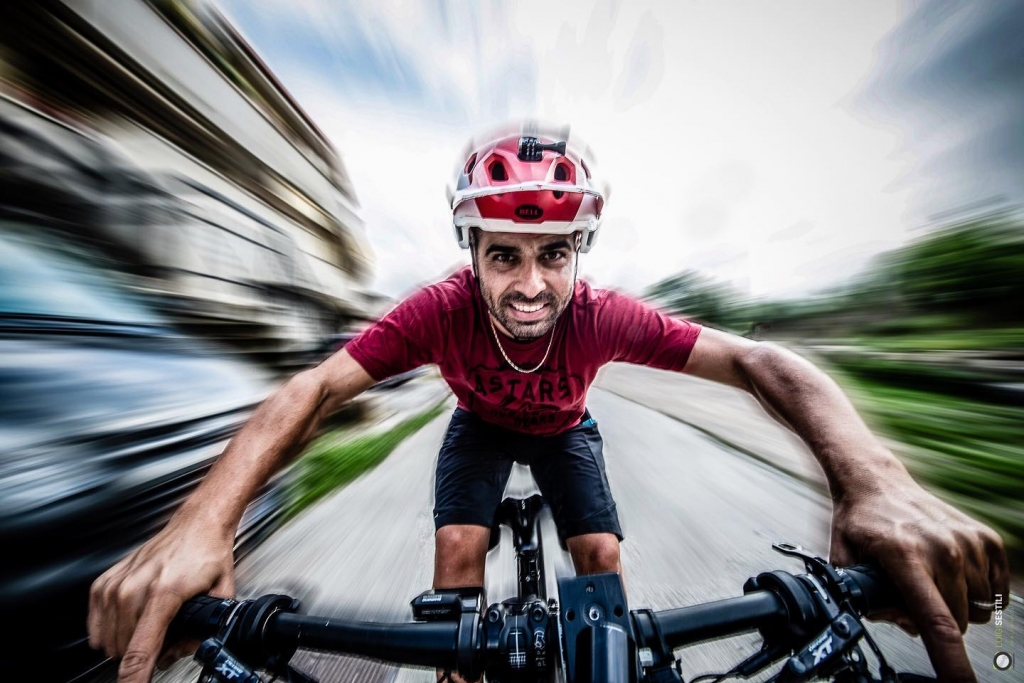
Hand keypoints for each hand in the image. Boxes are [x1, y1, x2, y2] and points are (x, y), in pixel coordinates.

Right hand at [87, 515, 235, 681]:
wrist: (197, 523)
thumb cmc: (207, 552)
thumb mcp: (222, 593)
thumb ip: (206, 629)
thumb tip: (185, 652)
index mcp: (164, 593)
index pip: (139, 650)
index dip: (135, 678)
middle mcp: (134, 588)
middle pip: (124, 650)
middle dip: (144, 655)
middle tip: (167, 640)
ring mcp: (117, 584)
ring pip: (108, 640)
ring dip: (127, 643)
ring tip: (153, 627)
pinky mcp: (106, 581)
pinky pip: (96, 623)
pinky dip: (111, 630)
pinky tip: (131, 622)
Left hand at [829, 469, 1009, 682]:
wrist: (876, 482)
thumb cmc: (860, 524)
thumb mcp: (844, 563)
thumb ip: (867, 602)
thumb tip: (899, 624)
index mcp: (905, 558)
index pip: (937, 622)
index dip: (951, 662)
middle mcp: (943, 549)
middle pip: (959, 623)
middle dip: (937, 623)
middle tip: (910, 596)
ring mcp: (968, 542)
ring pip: (980, 609)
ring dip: (957, 605)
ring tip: (928, 579)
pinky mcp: (986, 538)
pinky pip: (996, 590)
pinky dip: (977, 591)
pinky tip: (950, 574)